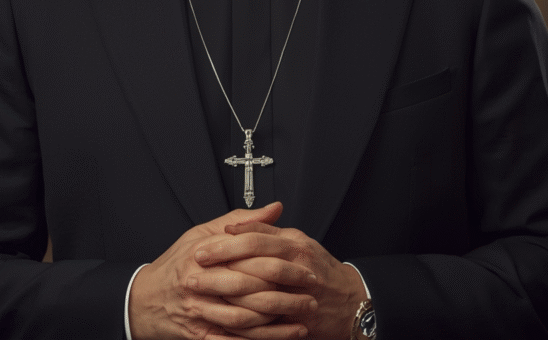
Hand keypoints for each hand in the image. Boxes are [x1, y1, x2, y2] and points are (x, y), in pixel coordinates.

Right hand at [129, 202, 314, 339]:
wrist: (144, 301)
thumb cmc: (176, 263)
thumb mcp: (201, 233)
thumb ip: (240, 221)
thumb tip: (274, 208)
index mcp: (202, 255)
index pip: (246, 257)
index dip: (278, 261)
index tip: (303, 264)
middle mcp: (199, 284)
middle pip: (248, 290)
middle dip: (284, 294)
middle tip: (310, 295)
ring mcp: (199, 313)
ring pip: (244, 320)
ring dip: (277, 323)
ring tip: (303, 319)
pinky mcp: (200, 336)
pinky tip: (281, 338)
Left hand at [192, 220, 365, 339]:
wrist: (352, 301)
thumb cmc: (320, 269)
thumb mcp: (296, 241)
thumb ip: (268, 232)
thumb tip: (237, 225)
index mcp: (295, 245)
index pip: (256, 238)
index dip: (227, 241)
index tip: (203, 245)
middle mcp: (297, 267)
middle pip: (254, 261)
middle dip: (222, 262)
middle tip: (195, 263)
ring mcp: (298, 295)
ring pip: (258, 293)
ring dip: (227, 292)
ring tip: (203, 290)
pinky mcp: (297, 320)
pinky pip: (267, 322)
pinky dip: (245, 321)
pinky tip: (224, 318)